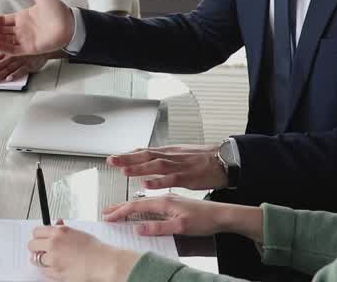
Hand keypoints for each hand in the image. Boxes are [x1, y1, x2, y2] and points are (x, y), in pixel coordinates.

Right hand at [0, 0, 73, 56]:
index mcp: (22, 18)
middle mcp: (21, 30)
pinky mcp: (30, 48)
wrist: (71, 23)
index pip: (2, 20)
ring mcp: (24, 40)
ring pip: (4, 40)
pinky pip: (14, 49)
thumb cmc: (58, 11)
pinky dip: (3, 47)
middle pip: (0, 30)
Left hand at [0, 50, 49, 82]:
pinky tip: (10, 78)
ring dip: (0, 74)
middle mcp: (11, 56)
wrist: (41, 49)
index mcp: (4, 52)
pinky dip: (15, 74)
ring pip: (8, 68)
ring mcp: (20, 60)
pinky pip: (22, 70)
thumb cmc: (22, 50)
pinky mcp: (29, 65)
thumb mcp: (5, 51)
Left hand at [26, 221, 141, 281]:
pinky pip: (44, 272)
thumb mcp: (77, 233)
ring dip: (42, 260)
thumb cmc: (95, 249)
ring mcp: (53, 259)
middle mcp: (54, 244)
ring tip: (51, 260)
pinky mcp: (56, 273)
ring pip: (36, 260)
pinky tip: (56, 268)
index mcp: (59, 232)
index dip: (37, 236)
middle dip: (36, 248)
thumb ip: (63, 229)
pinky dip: (48, 270)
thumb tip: (56, 224)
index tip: (39, 239)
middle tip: (41, 250)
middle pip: (32, 245)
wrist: (104, 263)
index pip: (36, 231)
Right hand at [101, 195, 261, 241]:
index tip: (108, 217)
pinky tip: (141, 208)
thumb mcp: (181, 226)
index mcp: (164, 201)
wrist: (223, 215)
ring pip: (143, 201)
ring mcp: (169, 200)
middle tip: (106, 211)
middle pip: (136, 201)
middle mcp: (165, 198)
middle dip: (120, 206)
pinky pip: (151, 202)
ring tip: (118, 209)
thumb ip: (159, 227)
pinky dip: (140, 205)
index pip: (136, 206)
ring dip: (128, 205)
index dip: (120, 212)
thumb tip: (139, 229)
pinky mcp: (174, 203)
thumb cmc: (205, 219)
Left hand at [107, 144, 226, 189]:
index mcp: (169, 152)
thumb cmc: (203, 159)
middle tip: (111, 160)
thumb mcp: (181, 155)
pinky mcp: (189, 176)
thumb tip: (147, 159)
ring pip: (156, 165)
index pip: (145, 151)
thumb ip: (164, 158)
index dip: (128, 154)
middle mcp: (171, 157)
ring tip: (124, 171)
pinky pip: (171, 179)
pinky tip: (147, 184)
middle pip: (146, 155)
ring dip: (139, 168)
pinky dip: (159, 181)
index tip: (113, 157)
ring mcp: (180, 166)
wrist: (224, 160)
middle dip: (127, 158)